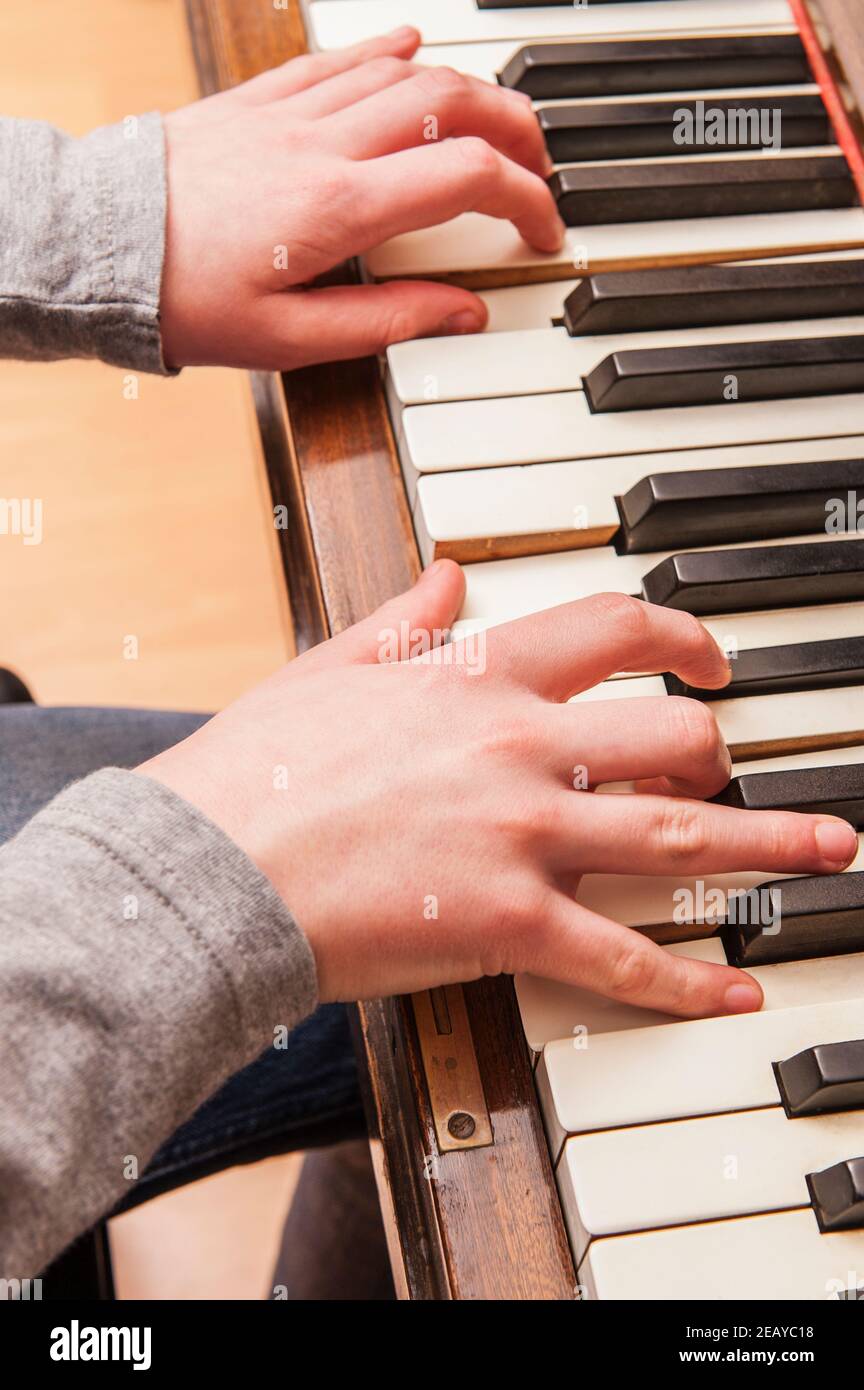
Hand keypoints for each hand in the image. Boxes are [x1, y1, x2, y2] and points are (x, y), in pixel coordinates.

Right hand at [140, 562, 858, 1016]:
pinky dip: (686, 979)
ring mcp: (524, 838)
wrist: (212, 868)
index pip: (611, 630)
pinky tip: (734, 987)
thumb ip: (403, 618)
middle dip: (731, 749)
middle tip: (750, 766)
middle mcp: (520, 749)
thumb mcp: (330, 667)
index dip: (681, 634)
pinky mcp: (508, 925)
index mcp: (477, 681)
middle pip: (672, 735)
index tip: (708, 656)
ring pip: (680, 834)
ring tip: (830, 848)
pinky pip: (621, 957)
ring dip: (769, 842)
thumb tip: (447, 571)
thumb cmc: (258, 772)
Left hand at [159, 27, 561, 369]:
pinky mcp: (262, 99)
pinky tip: (412, 49)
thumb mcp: (290, 339)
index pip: (468, 177)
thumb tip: (463, 314)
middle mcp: (325, 145)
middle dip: (516, 128)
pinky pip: (340, 57)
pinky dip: (389, 51)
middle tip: (539, 165)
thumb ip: (387, 322)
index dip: (526, 200)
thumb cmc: (185, 297)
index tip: (543, 231)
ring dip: (467, 87)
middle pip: (453, 103)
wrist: (101, 246)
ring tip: (497, 118)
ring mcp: (294, 113)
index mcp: (340, 207)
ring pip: (406, 71)